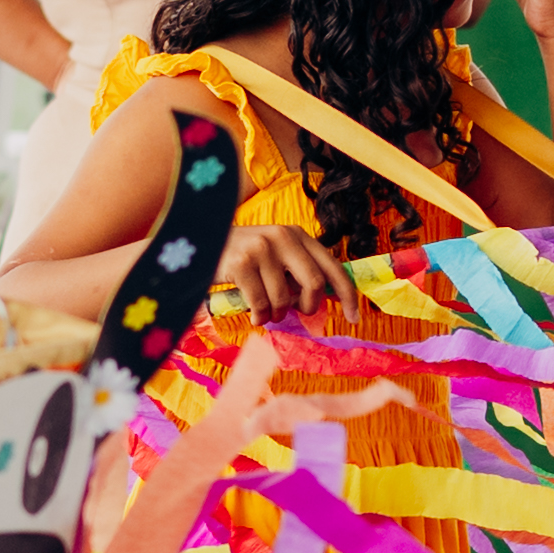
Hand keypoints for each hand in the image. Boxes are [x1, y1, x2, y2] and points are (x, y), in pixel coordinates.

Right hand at [212, 222, 352, 323]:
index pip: (332, 266)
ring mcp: (261, 248)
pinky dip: (259, 317)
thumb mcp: (275, 255)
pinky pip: (261, 304)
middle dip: (308, 307)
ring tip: (266, 312)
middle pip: (314, 284)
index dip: (347, 294)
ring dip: (276, 314)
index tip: (354, 317)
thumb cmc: (242, 257)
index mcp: (297, 235)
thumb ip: (298, 271)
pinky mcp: (241, 263)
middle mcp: (282, 236)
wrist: (198, 244)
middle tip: (295, 312)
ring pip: (284, 299)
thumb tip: (326, 299)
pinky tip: (253, 315)